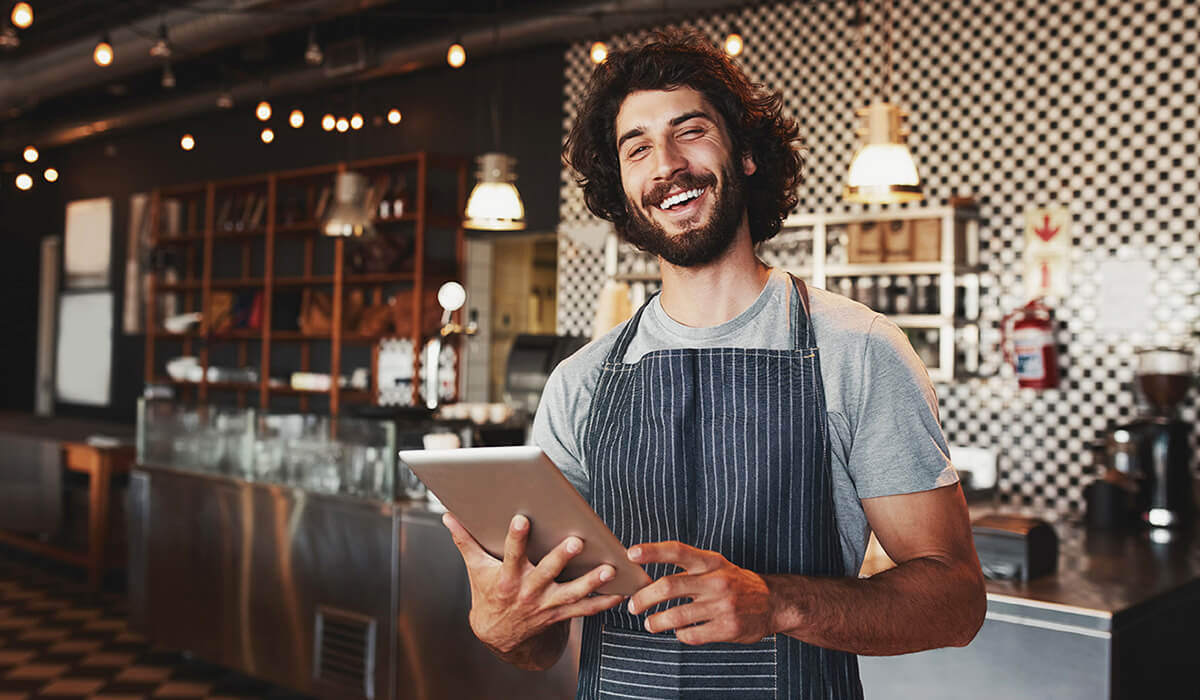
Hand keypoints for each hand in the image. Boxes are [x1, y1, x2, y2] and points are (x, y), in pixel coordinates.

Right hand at [443, 512, 623, 654]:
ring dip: (592, 582)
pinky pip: (585, 610)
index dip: (516, 537)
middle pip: (546, 573)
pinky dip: (604, 601)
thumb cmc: (488, 593)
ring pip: (572, 593)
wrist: (498, 634)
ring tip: (609, 569)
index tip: (522, 519)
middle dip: (561, 558)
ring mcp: (546, 604)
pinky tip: (621, 591)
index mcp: (508, 577)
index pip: (511, 554)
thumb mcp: (475, 568)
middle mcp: (528, 591)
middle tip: (577, 541)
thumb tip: (448, 515)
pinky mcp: (560, 613)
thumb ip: (465, 540)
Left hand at [626, 541, 775, 644]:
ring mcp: (722, 606)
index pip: (678, 551)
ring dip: (656, 622)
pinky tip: (678, 631)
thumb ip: (687, 567)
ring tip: (650, 623)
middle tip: (633, 605)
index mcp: (711, 562)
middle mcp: (716, 581)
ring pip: (677, 616)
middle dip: (644, 597)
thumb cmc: (734, 582)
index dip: (652, 551)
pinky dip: (679, 634)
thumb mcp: (716, 565)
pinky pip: (691, 635)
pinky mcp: (727, 628)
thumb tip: (647, 574)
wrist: (772, 603)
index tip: (631, 554)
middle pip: (669, 586)